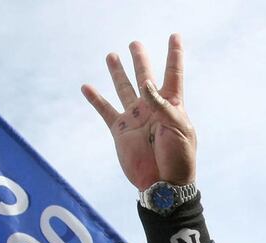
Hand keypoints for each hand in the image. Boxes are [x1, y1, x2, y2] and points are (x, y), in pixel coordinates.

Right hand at [82, 34, 195, 190]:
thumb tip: (147, 86)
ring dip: (118, 73)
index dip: (174, 55)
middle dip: (140, 60)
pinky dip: (96, 99)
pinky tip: (87, 87)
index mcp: (172, 106)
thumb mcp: (179, 130)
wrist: (164, 184)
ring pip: (124, 89)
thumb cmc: (179, 158)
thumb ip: (163, 106)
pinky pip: (105, 111)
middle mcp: (152, 108)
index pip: (173, 74)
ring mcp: (136, 118)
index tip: (175, 36)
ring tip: (112, 56)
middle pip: (145, 77)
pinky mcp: (121, 131)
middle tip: (135, 43)